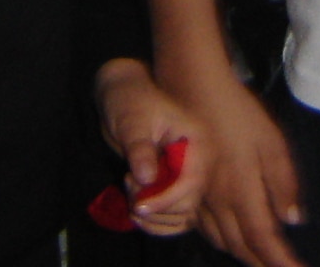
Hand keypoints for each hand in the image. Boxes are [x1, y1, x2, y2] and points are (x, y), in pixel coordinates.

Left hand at [94, 59, 205, 236]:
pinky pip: (173, 219)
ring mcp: (187, 177)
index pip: (192, 182)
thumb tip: (147, 179)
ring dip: (152, 215)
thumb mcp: (132, 122)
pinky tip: (134, 208)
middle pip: (187, 204)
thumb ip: (140, 149)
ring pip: (180, 217)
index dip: (166, 198)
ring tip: (130, 188)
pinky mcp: (175, 187)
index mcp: (196, 142)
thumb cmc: (129, 102)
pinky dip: (153, 222)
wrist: (121, 97)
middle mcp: (197, 162)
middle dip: (154, 204)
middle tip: (129, 183)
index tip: (138, 203)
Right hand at [179, 73, 303, 266]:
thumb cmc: (238, 112)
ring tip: (261, 259)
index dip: (280, 261)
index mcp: (241, 191)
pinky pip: (204, 228)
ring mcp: (199, 197)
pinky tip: (231, 237)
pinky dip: (222, 240)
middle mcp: (217, 202)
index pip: (263, 240)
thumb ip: (284, 182)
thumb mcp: (270, 141)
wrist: (194, 88)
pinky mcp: (188, 188)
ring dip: (243, 254)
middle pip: (240, 246)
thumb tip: (293, 220)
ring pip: (221, 240)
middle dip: (262, 263)